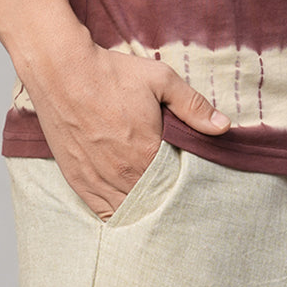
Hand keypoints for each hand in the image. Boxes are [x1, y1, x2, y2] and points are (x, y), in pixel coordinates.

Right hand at [21, 30, 229, 219]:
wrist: (62, 71)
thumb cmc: (112, 74)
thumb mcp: (160, 79)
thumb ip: (193, 106)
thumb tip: (223, 126)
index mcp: (147, 152)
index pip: (175, 185)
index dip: (183, 185)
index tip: (190, 182)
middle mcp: (122, 174)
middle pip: (153, 202)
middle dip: (165, 201)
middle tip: (176, 198)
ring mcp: (97, 180)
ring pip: (127, 212)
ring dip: (142, 211)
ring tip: (154, 207)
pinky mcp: (77, 180)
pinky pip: (101, 211)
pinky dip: (117, 215)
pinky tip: (127, 212)